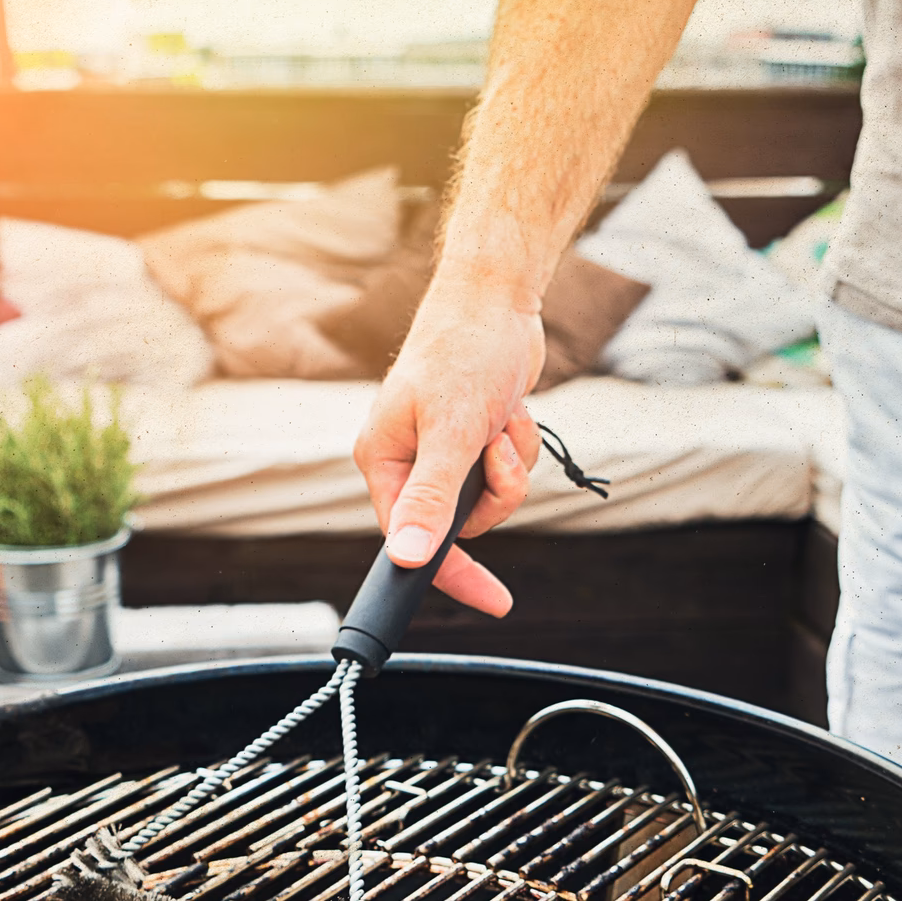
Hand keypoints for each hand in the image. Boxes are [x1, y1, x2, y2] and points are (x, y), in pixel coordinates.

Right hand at [354, 274, 544, 615]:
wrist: (496, 299)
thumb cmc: (464, 351)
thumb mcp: (452, 431)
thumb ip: (431, 499)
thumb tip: (407, 557)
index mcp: (383, 462)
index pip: (411, 540)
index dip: (453, 573)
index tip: (494, 601)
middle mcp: (407, 462)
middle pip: (459, 522)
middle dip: (493, 493)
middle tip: (497, 453)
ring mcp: (442, 452)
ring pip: (489, 499)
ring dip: (510, 467)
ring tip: (502, 424)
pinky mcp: (473, 441)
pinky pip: (504, 473)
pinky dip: (518, 448)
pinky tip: (511, 413)